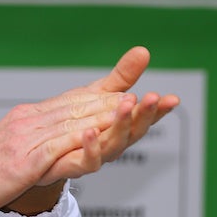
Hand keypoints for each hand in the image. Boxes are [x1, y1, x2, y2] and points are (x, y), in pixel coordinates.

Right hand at [0, 46, 179, 216]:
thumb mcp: (19, 146)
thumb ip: (48, 137)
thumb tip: (75, 131)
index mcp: (33, 115)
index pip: (80, 98)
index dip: (114, 88)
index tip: (142, 75)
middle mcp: (32, 120)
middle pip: (85, 107)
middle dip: (124, 102)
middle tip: (158, 98)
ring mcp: (26, 139)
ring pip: (75, 124)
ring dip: (109, 116)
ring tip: (137, 107)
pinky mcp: (21, 162)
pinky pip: (54, 151)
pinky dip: (76, 142)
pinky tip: (94, 136)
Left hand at [37, 46, 179, 183]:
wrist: (44, 146)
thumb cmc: (76, 119)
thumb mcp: (100, 92)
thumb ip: (123, 76)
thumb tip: (143, 51)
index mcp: (122, 125)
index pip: (144, 116)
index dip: (158, 109)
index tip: (172, 98)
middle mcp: (113, 142)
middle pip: (134, 130)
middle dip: (145, 114)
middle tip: (153, 97)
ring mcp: (98, 155)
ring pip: (115, 143)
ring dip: (122, 125)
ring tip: (127, 104)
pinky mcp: (77, 165)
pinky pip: (88, 160)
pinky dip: (91, 147)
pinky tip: (90, 132)